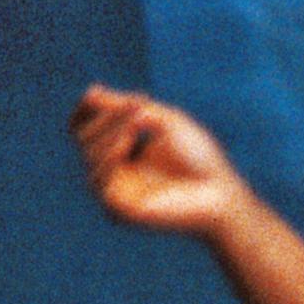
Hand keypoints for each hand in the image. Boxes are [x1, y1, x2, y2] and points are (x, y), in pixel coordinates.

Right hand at [70, 85, 253, 237]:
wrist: (219, 194)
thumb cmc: (199, 158)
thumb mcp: (164, 121)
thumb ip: (126, 108)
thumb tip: (90, 92)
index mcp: (123, 149)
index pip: (85, 128)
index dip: (85, 110)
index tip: (96, 94)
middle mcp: (114, 171)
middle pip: (84, 137)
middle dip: (106, 115)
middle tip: (138, 106)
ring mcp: (114, 191)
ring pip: (88, 154)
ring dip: (110, 130)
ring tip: (138, 122)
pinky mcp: (118, 210)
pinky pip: (98, 179)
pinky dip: (109, 155)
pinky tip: (126, 142)